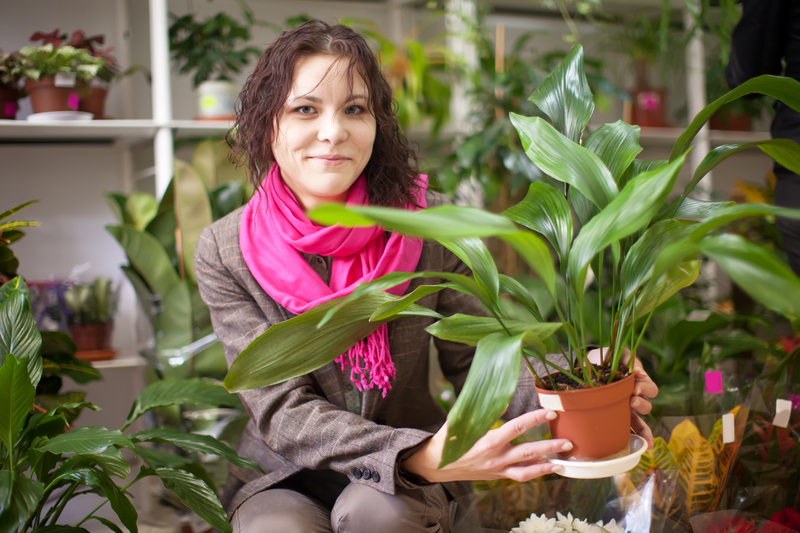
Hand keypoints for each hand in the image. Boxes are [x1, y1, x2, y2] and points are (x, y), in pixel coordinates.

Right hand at [401, 409, 571, 483]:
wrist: (437, 464)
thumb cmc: (449, 439)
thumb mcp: (461, 421)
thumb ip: (482, 410)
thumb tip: (503, 398)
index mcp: (487, 440)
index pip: (517, 427)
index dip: (535, 419)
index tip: (550, 413)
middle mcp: (495, 457)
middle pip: (528, 451)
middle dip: (549, 446)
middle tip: (567, 441)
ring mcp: (497, 469)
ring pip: (527, 469)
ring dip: (547, 464)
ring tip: (564, 460)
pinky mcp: (497, 476)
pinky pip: (520, 477)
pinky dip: (536, 473)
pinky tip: (549, 468)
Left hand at [588, 347, 657, 448]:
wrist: (585, 369)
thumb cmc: (604, 361)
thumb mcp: (616, 354)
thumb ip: (627, 358)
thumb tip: (639, 372)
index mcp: (637, 384)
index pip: (650, 389)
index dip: (645, 387)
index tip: (636, 384)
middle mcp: (634, 399)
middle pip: (647, 406)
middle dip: (642, 403)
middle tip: (631, 399)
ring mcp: (626, 411)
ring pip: (642, 422)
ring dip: (642, 423)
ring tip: (631, 416)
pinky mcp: (616, 420)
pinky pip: (632, 432)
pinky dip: (640, 438)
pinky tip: (646, 446)